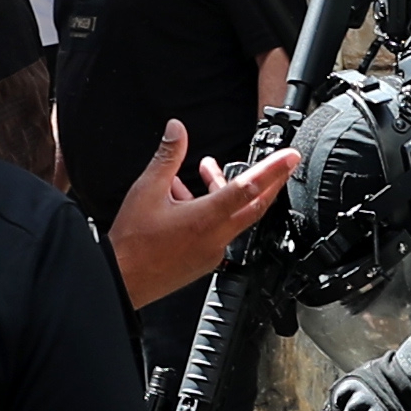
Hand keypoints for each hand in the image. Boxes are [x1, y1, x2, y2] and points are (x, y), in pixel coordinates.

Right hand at [110, 124, 300, 312]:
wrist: (121, 280)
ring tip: (205, 170)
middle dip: (269, 181)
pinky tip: (187, 198)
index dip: (273, 169)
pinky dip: (213, 210)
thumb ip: (167, 157)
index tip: (289, 157)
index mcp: (207, 218)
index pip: (249, 188)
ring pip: (234, 216)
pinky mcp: (204, 261)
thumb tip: (176, 130)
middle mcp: (216, 237)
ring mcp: (213, 252)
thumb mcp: (147, 190)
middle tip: (281, 164)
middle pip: (255, 205)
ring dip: (228, 191)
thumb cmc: (132, 243)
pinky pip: (220, 230)